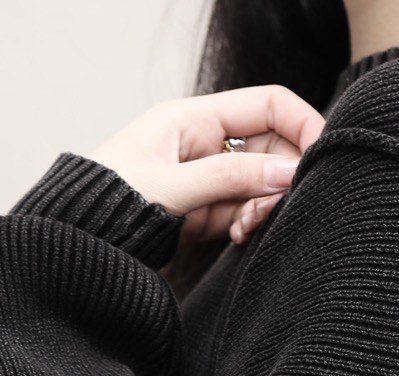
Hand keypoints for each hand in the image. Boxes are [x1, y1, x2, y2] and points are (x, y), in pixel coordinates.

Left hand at [91, 86, 325, 249]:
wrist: (78, 248)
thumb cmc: (107, 207)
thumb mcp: (171, 187)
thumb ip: (230, 178)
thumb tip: (288, 172)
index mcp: (194, 118)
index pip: (268, 104)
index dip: (301, 124)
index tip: (321, 156)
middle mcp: (206, 145)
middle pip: (273, 146)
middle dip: (281, 175)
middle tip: (269, 205)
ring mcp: (209, 181)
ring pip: (263, 185)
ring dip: (265, 206)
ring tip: (244, 226)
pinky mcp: (208, 216)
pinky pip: (247, 213)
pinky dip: (252, 224)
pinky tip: (237, 236)